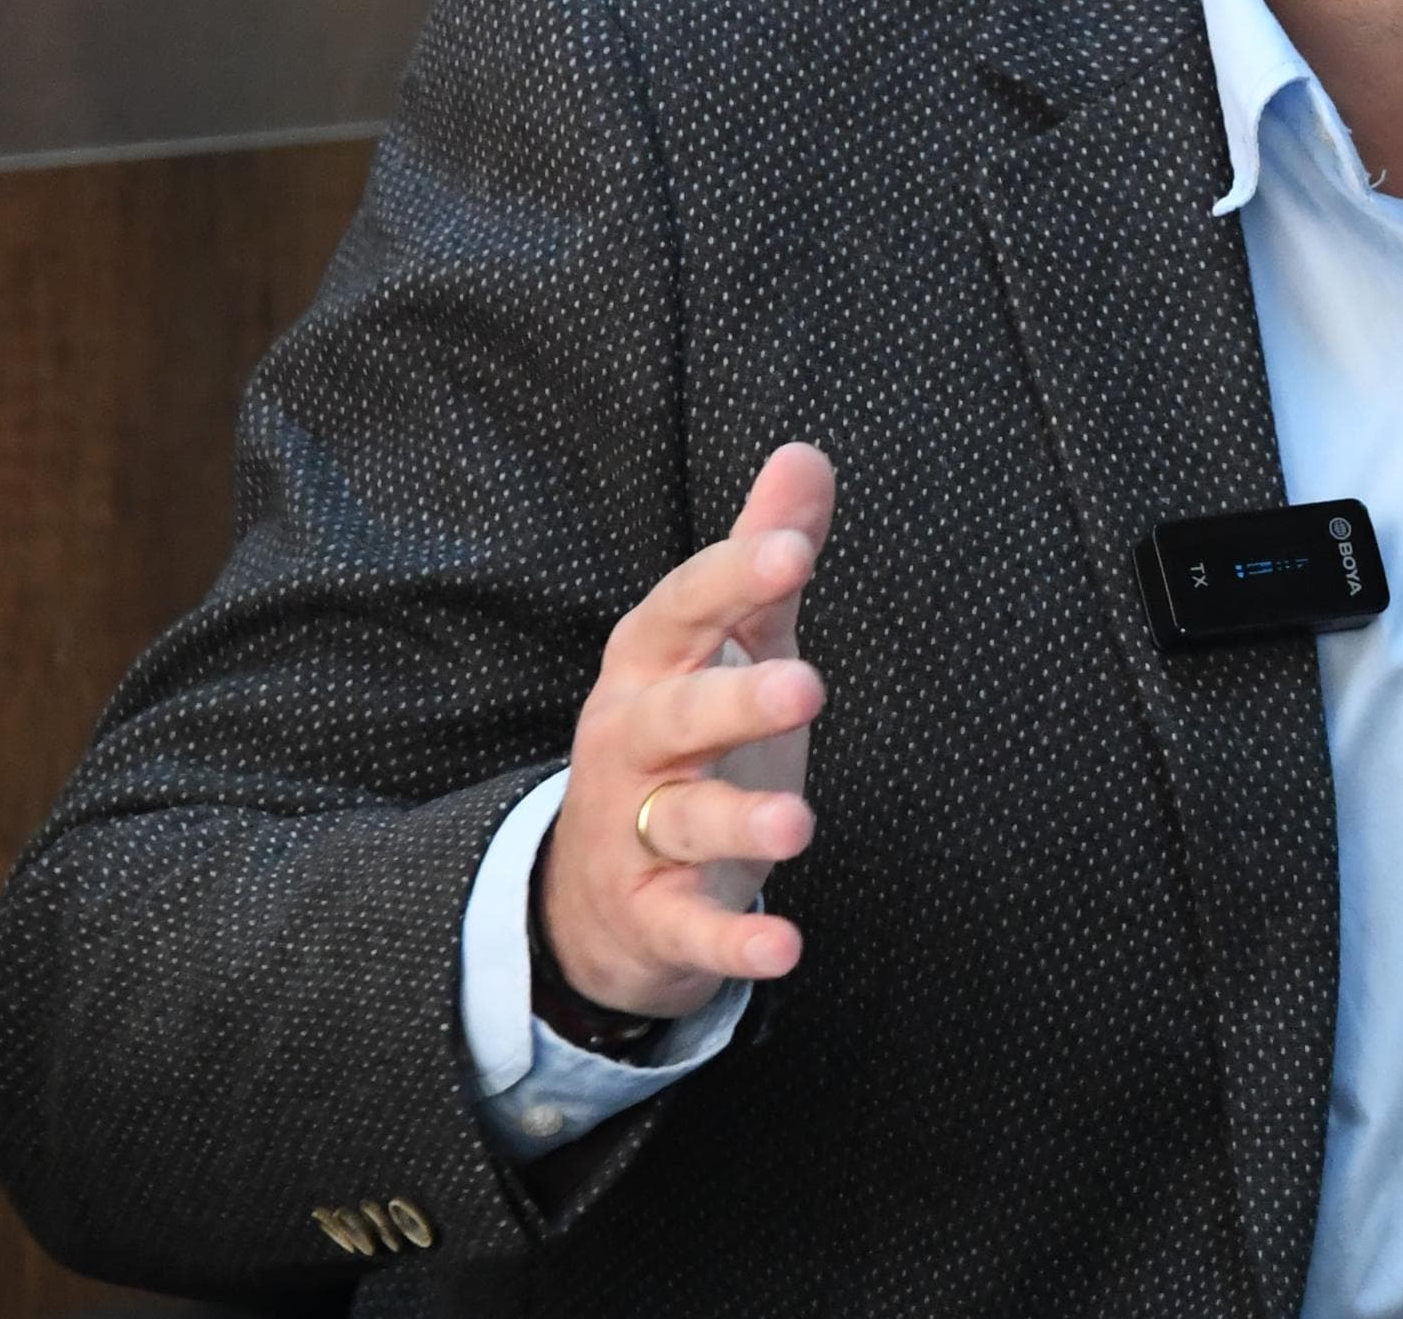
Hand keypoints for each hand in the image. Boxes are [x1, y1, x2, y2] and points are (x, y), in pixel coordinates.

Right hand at [536, 442, 838, 1019]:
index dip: (733, 578)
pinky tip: (784, 947)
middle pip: (674, 716)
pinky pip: (688, 927)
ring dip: (738, 824)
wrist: (596, 894)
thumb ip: (765, 557)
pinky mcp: (652, 915)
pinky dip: (732, 942)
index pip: (683, 611)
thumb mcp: (724, 646)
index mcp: (651, 666)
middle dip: (733, 701)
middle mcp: (632, 743)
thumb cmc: (682, 746)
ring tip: (800, 827)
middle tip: (806, 688)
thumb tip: (805, 454)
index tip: (793, 551)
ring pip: (680, 821)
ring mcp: (634, 832)